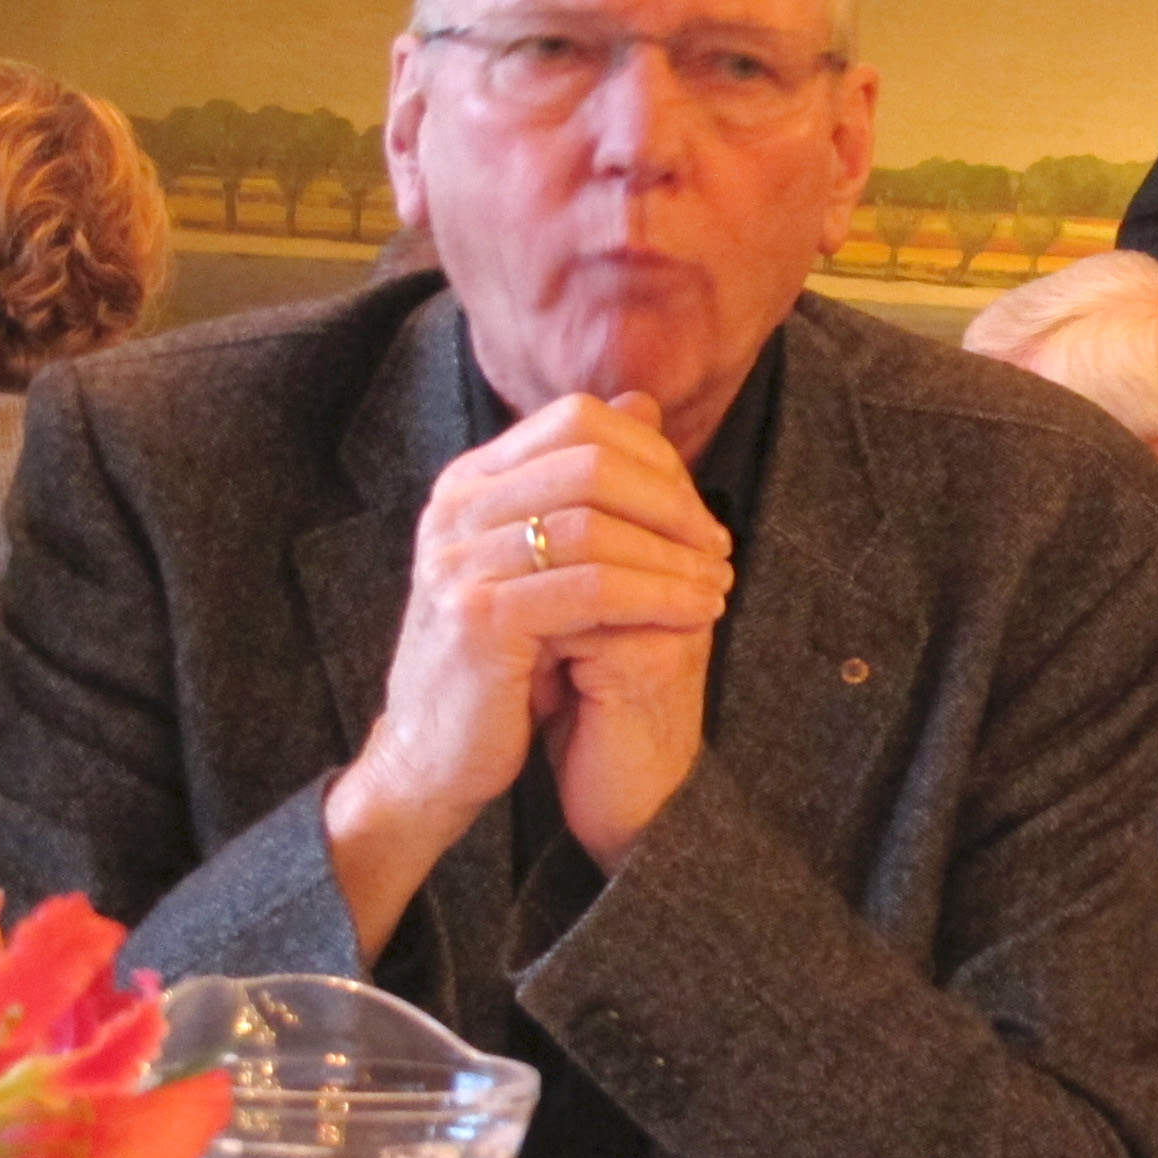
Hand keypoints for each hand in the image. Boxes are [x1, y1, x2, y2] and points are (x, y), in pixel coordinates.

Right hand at [325, 392, 733, 954]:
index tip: (699, 512)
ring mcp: (458, 559)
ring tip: (718, 588)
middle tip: (720, 548)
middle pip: (592, 462)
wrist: (437, 754)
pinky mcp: (478, 617)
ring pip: (597, 525)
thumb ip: (588, 485)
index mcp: (471, 481)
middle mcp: (455, 507)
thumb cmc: (507, 658)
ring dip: (674, 556)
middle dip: (673, 504)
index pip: (578, 420)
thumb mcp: (548, 560)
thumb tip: (643, 403)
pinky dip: (657, 597)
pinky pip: (591, 589)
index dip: (653, 456)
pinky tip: (696, 615)